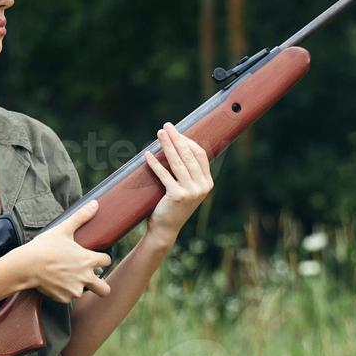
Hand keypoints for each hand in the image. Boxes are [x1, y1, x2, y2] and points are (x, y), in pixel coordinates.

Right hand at [13, 200, 112, 303]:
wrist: (26, 266)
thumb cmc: (45, 247)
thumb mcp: (63, 229)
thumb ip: (81, 217)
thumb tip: (95, 203)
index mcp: (88, 260)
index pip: (107, 261)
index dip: (102, 258)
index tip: (95, 257)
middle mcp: (85, 278)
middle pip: (104, 289)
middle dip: (101, 285)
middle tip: (91, 278)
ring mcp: (75, 290)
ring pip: (82, 292)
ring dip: (77, 286)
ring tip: (63, 275)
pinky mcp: (63, 298)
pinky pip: (68, 297)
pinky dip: (63, 291)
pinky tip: (53, 281)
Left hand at [143, 122, 213, 242]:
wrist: (166, 230)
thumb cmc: (172, 206)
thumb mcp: (185, 188)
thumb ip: (186, 172)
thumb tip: (176, 145)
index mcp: (207, 182)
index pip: (200, 154)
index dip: (188, 141)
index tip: (176, 132)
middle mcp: (202, 186)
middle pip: (189, 155)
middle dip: (177, 138)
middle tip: (166, 126)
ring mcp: (191, 192)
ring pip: (178, 162)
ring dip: (167, 145)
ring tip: (159, 133)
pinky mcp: (178, 196)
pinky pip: (165, 175)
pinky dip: (156, 164)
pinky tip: (148, 155)